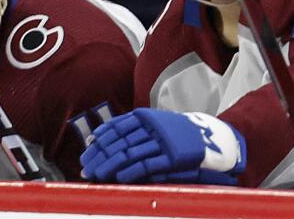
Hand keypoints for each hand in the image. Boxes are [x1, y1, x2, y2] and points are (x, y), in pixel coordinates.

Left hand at [81, 109, 245, 183]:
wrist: (207, 136)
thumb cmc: (174, 132)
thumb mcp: (153, 123)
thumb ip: (130, 127)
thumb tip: (99, 135)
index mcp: (147, 117)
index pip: (118, 127)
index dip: (102, 139)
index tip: (88, 150)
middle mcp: (153, 127)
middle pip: (121, 141)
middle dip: (101, 155)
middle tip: (87, 166)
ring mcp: (163, 141)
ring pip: (131, 153)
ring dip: (111, 166)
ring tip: (98, 175)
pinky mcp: (172, 157)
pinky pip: (148, 165)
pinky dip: (132, 171)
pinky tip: (120, 178)